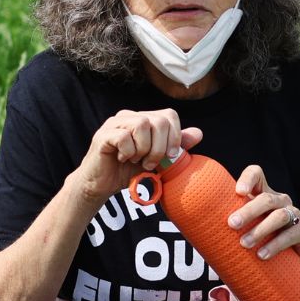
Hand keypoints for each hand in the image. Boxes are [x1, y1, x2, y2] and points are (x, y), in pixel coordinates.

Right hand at [72, 109, 203, 205]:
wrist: (100, 185)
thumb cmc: (127, 171)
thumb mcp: (157, 160)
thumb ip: (175, 147)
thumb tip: (199, 133)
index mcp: (143, 119)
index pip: (169, 115)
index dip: (174, 136)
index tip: (169, 157)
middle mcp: (129, 116)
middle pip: (158, 120)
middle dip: (160, 147)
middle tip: (150, 163)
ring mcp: (114, 123)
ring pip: (142, 125)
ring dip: (144, 149)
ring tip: (136, 160)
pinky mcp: (103, 135)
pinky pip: (124, 137)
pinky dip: (128, 152)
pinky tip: (122, 159)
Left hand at [227, 165, 299, 275]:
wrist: (297, 257)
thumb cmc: (264, 239)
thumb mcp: (248, 228)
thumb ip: (230, 225)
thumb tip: (193, 230)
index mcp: (263, 194)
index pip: (257, 174)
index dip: (248, 179)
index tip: (238, 192)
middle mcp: (280, 201)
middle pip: (266, 198)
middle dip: (248, 211)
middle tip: (231, 225)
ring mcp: (294, 214)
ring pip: (279, 216)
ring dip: (260, 230)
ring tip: (245, 244)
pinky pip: (291, 234)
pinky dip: (276, 245)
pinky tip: (262, 255)